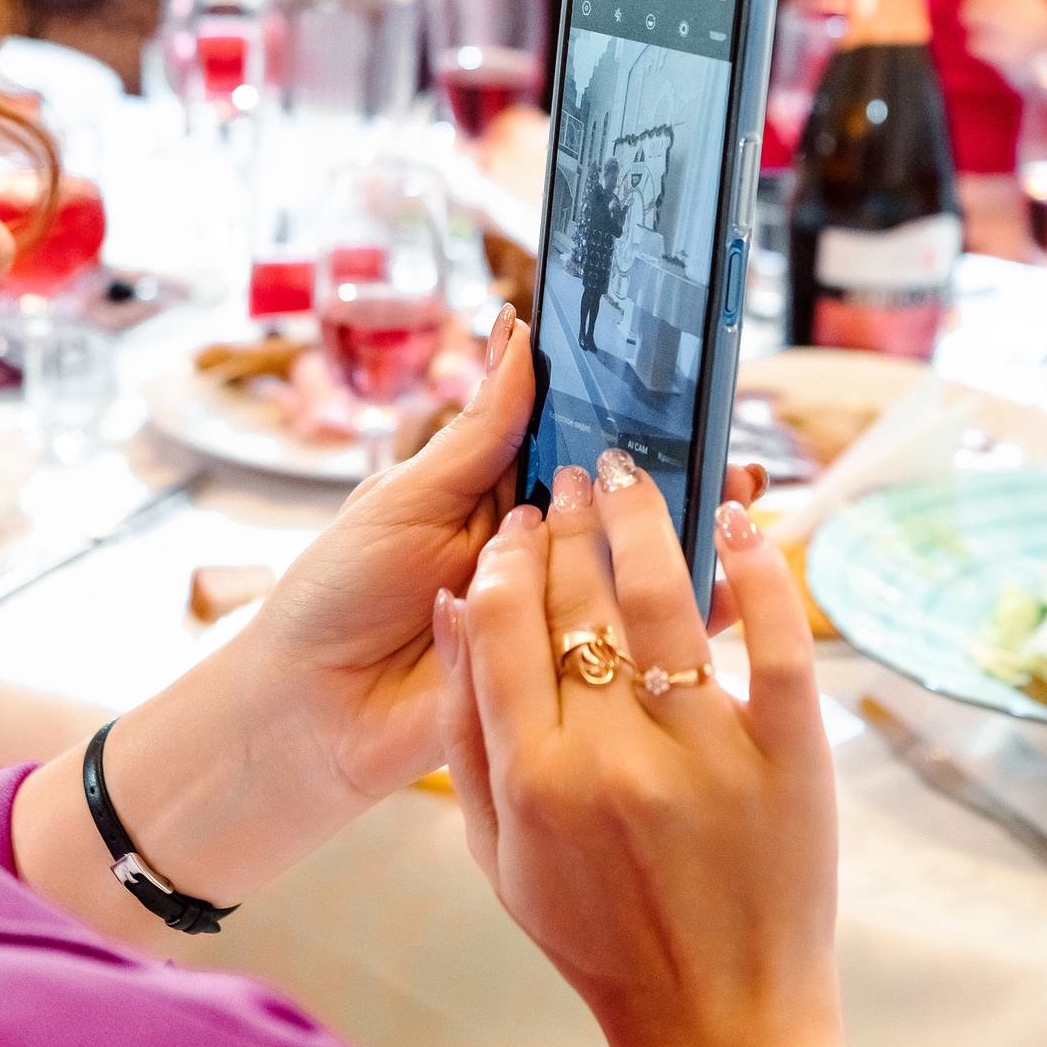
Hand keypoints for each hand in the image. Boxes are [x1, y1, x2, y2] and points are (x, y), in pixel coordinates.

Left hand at [19, 313, 765, 936]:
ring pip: (637, 569)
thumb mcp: (408, 497)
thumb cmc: (339, 593)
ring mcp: (555, 613)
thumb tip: (519, 332)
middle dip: (678, 476)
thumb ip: (480, 431)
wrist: (308, 714)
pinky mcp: (565, 679)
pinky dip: (678, 617)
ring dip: (689, 537)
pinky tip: (723, 586)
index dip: (626, 419)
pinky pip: (631, 646)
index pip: (575, 446)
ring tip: (738, 501)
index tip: (684, 386)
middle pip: (621, 506)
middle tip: (730, 450)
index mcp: (499, 496)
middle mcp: (537, 551)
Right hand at [434, 457, 850, 1046]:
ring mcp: (710, 756)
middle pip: (578, 598)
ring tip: (632, 475)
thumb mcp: (499, 850)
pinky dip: (760, 569)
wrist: (718, 1021)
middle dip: (570, 521)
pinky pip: (779, 640)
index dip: (505, 557)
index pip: (501, 622)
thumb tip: (450, 606)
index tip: (517, 525)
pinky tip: (739, 525)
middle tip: (575, 478)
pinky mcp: (792, 758)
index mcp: (535, 781)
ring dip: (643, 517)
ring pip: (666, 597)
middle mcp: (614, 761)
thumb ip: (464, 731)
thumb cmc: (598, 935)